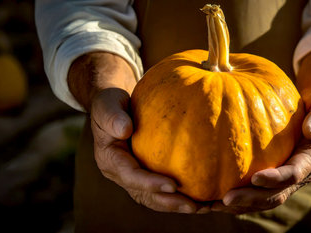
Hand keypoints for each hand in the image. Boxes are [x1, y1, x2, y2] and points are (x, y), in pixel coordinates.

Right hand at [68, 52, 207, 213]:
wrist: (114, 109)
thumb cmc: (111, 104)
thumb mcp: (107, 105)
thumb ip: (112, 116)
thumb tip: (124, 129)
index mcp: (110, 160)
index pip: (131, 176)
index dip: (151, 183)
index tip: (173, 185)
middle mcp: (122, 174)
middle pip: (146, 195)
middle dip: (169, 203)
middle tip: (193, 206)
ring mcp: (135, 178)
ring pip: (156, 198)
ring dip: (178, 204)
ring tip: (204, 207)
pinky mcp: (147, 174)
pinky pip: (164, 189)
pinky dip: (181, 194)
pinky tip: (204, 195)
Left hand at [211, 45, 310, 213]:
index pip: (293, 174)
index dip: (276, 178)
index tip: (256, 178)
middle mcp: (299, 175)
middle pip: (274, 195)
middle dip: (251, 199)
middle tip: (226, 199)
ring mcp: (285, 179)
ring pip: (262, 199)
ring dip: (240, 204)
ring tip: (212, 205)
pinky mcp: (273, 176)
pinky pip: (255, 191)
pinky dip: (236, 197)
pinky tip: (212, 196)